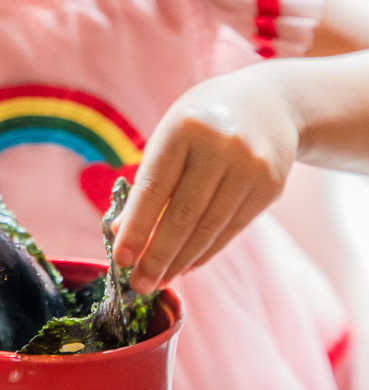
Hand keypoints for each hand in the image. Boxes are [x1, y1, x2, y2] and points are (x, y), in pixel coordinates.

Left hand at [111, 65, 299, 292]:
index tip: (120, 259)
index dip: (136, 227)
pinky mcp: (270, 187)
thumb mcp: (172, 134)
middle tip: (138, 284)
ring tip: (159, 280)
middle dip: (157, 255)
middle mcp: (220, 146)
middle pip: (184, 214)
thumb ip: (150, 180)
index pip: (154, 187)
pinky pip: (232, 229)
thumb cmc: (203, 122)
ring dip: (180, 261)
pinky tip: (187, 265)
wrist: (269, 104)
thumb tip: (123, 232)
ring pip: (209, 228)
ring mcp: (250, 167)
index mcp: (184, 127)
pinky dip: (206, 252)